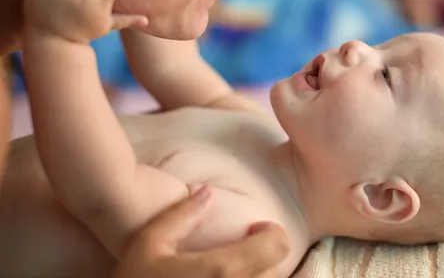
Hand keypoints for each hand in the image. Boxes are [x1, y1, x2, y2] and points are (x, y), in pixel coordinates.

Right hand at [113, 187, 289, 277]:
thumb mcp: (148, 244)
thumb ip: (180, 216)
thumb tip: (208, 193)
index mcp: (221, 270)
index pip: (276, 246)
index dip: (272, 232)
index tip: (252, 229)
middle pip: (276, 270)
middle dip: (263, 255)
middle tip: (242, 248)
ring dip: (258, 275)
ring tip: (234, 268)